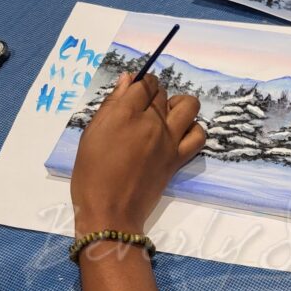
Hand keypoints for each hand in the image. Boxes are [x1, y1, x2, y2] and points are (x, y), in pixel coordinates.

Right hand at [71, 73, 204, 234]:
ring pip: (189, 105)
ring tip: (167, 115)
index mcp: (125, 114)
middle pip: (162, 92)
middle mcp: (151, 122)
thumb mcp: (91, 134)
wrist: (110, 211)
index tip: (135, 91)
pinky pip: (199, 135)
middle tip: (142, 109)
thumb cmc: (91, 175)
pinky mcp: (178, 158)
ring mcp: (169, 140)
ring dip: (179, 104)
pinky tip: (180, 134)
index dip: (140, 82)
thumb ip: (111, 104)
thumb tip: (127, 80)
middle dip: (153, 94)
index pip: (143, 82)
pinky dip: (193, 129)